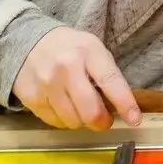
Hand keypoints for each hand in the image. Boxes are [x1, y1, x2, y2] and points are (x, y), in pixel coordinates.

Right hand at [13, 27, 141, 131]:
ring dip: (81, 122)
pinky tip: (63, 106)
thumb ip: (107, 75)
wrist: (28, 41)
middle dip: (102, 122)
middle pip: (90, 111)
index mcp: (88, 51)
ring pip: (73, 121)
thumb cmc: (70, 48)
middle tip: (104, 120)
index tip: (134, 119)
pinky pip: (55, 122)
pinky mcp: (31, 98)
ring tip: (80, 109)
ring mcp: (46, 84)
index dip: (125, 104)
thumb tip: (121, 108)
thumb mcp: (93, 50)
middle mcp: (66, 67)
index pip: (110, 82)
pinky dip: (63, 120)